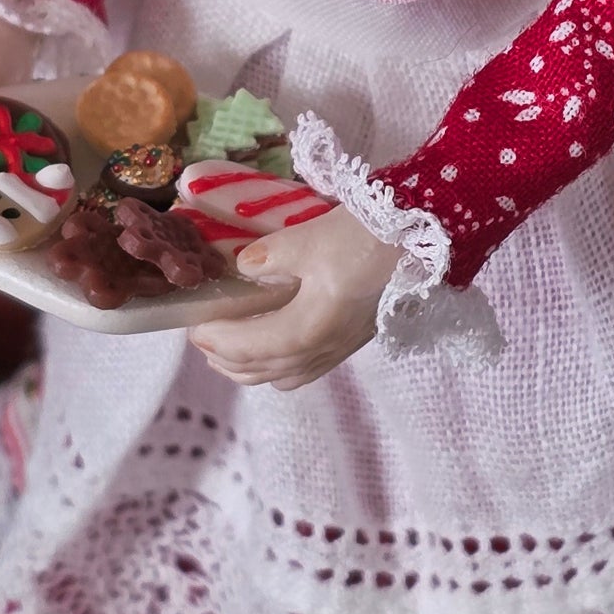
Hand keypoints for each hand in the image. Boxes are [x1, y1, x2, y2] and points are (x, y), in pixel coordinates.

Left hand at [188, 206, 400, 392]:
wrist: (420, 239)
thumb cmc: (364, 236)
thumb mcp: (307, 238)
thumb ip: (266, 256)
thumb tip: (242, 268)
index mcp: (307, 329)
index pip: (246, 346)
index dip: (214, 338)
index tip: (192, 322)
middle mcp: (322, 350)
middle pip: (260, 371)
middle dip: (224, 357)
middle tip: (202, 333)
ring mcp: (339, 350)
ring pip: (282, 377)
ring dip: (249, 367)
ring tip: (229, 345)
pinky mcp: (352, 342)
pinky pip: (304, 371)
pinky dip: (277, 366)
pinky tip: (272, 344)